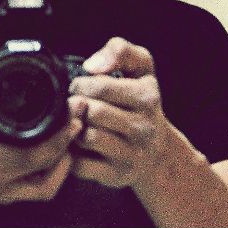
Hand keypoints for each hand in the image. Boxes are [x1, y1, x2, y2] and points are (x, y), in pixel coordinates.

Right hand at [0, 59, 85, 203]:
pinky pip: (38, 191)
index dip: (61, 134)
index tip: (72, 109)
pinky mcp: (2, 196)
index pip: (35, 154)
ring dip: (64, 160)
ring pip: (48, 187)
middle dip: (69, 140)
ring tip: (70, 131)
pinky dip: (53, 173)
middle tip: (78, 114)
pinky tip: (55, 151)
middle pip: (49, 170)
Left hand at [68, 37, 171, 188]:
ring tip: (75, 121)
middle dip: (75, 104)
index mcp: (147, 97)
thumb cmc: (139, 100)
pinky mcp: (116, 176)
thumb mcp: (140, 67)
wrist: (157, 150)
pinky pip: (81, 165)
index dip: (81, 84)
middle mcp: (144, 128)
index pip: (101, 87)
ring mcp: (131, 156)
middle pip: (92, 112)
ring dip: (73, 128)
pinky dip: (71, 153)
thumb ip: (119, 50)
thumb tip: (92, 65)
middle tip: (73, 103)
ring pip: (86, 138)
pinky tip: (75, 143)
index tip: (79, 86)